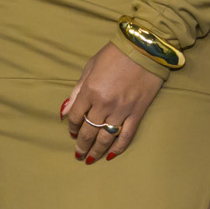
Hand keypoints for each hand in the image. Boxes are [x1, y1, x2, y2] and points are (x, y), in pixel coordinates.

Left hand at [59, 43, 162, 163]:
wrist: (145, 49)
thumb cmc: (115, 54)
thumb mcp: (90, 67)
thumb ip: (77, 91)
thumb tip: (64, 111)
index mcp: (90, 91)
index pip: (76, 117)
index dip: (72, 127)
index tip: (72, 133)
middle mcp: (104, 104)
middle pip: (88, 131)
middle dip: (81, 145)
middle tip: (78, 154)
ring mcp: (121, 110)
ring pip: (105, 138)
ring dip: (96, 151)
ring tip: (90, 159)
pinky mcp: (137, 113)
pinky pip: (126, 136)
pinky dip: (118, 148)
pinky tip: (111, 155)